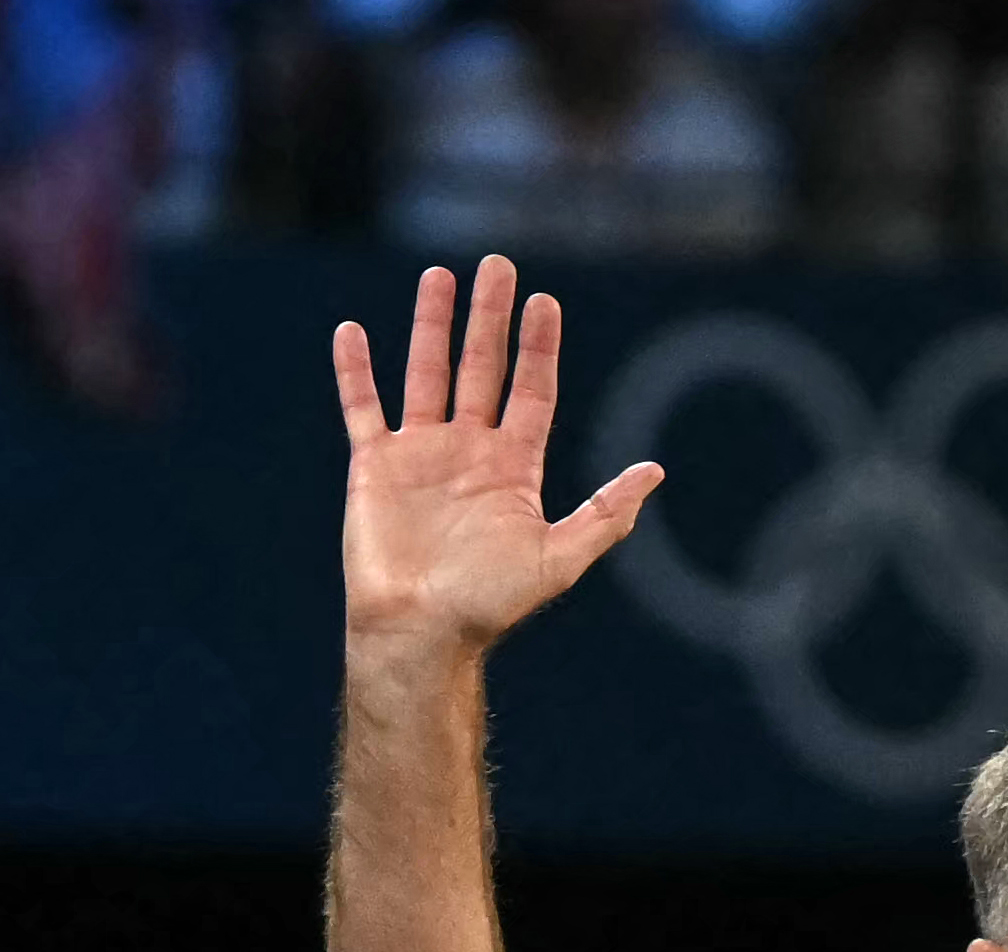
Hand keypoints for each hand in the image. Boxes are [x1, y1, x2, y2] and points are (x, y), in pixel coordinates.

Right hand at [333, 259, 661, 663]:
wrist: (423, 630)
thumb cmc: (492, 603)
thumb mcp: (561, 558)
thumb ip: (605, 514)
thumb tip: (655, 471)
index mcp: (514, 468)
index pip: (531, 392)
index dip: (538, 347)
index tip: (545, 302)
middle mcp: (469, 451)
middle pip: (482, 368)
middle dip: (490, 317)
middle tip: (499, 264)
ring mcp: (421, 454)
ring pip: (426, 372)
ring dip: (431, 325)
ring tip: (439, 277)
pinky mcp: (374, 465)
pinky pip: (362, 407)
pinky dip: (355, 371)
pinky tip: (352, 331)